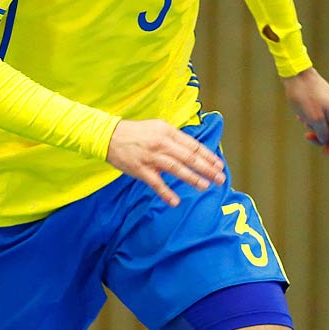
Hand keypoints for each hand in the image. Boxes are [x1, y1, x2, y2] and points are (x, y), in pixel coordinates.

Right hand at [106, 118, 225, 207]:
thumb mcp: (158, 127)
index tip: (219, 165)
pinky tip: (176, 202)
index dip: (208, 156)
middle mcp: (161, 143)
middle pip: (189, 157)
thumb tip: (193, 150)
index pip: (193, 145)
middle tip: (220, 178)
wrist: (108, 136)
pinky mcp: (140, 170)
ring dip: (192, 178)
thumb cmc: (136, 132)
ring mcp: (151, 157)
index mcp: (167, 132)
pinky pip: (156, 183)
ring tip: (205, 186)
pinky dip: (166, 193)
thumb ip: (175, 138)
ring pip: (176, 169)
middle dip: (207, 168)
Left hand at [282, 67, 328, 153]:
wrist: (296, 73)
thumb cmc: (304, 95)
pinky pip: (321, 115)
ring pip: (328, 123)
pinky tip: (301, 116)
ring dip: (316, 128)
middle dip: (324, 138)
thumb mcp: (312, 118)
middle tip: (308, 137)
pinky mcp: (322, 98)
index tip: (324, 151)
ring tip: (303, 122)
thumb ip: (322, 132)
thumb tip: (326, 140)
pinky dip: (313, 120)